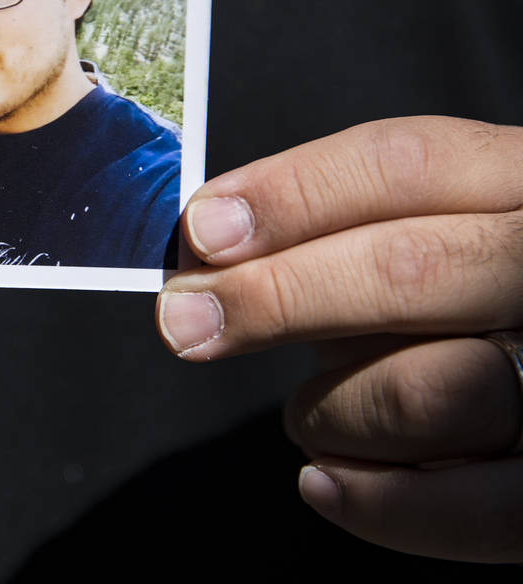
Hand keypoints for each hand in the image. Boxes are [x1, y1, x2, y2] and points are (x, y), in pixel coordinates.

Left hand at [156, 116, 522, 562]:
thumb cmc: (446, 304)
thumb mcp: (402, 236)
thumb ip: (323, 233)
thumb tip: (204, 254)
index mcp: (509, 185)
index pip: (404, 163)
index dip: (290, 194)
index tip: (201, 230)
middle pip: (409, 268)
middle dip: (275, 296)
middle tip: (182, 319)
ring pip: (432, 389)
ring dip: (331, 410)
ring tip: (311, 414)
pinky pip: (471, 507)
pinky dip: (378, 500)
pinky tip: (325, 480)